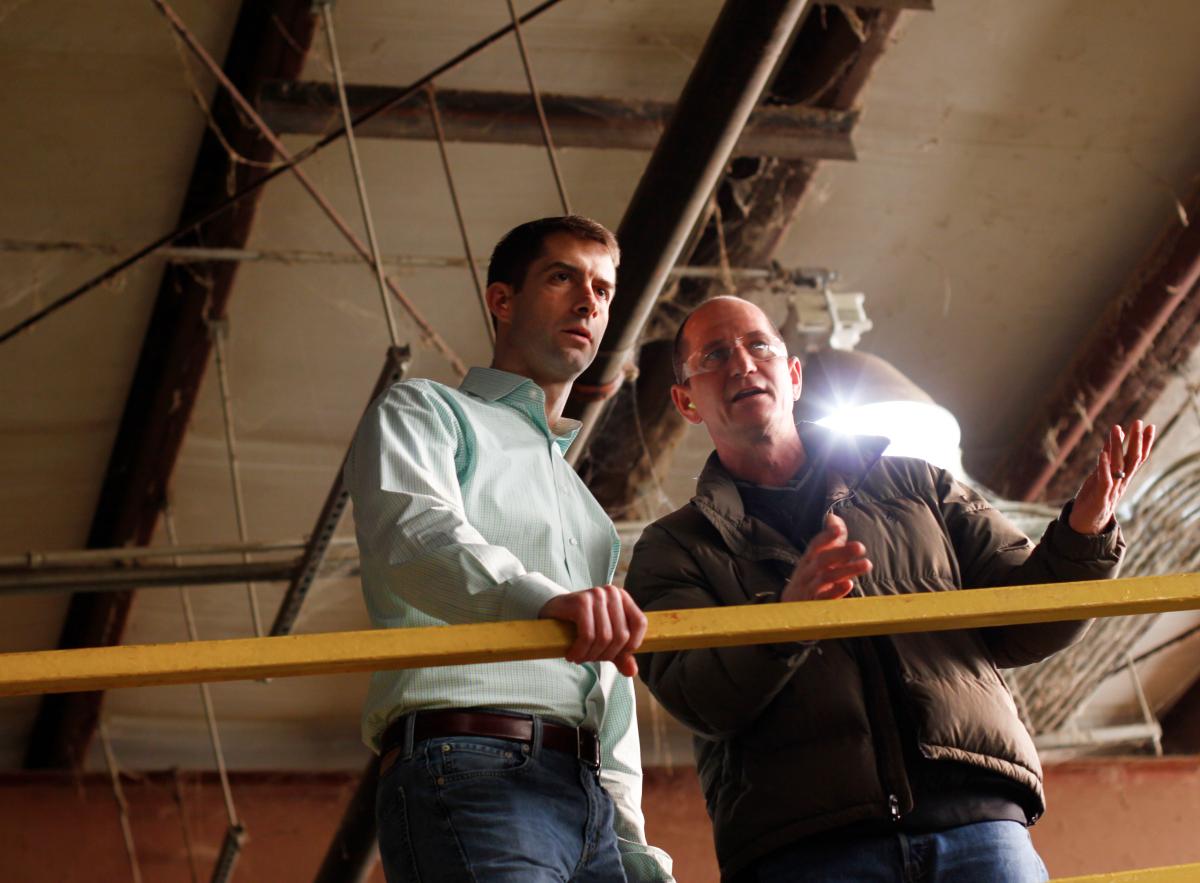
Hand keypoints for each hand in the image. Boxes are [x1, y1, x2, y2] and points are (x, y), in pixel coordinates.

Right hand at [539, 585, 647, 676]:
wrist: (552, 612)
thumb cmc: (581, 625)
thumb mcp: (604, 640)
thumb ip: (620, 655)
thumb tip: (632, 671)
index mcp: (623, 597)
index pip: (640, 623)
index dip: (631, 645)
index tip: (614, 655)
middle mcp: (611, 593)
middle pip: (621, 635)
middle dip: (605, 655)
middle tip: (590, 659)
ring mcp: (596, 595)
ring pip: (604, 637)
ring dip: (591, 655)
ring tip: (580, 657)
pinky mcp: (580, 602)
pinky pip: (588, 635)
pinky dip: (580, 651)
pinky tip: (572, 655)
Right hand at [781, 513, 871, 602]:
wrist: (789, 606)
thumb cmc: (810, 577)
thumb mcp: (816, 558)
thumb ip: (829, 540)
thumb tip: (833, 517)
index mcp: (809, 559)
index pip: (815, 545)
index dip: (826, 537)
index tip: (838, 530)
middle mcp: (807, 572)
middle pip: (822, 560)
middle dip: (841, 552)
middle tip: (860, 546)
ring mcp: (810, 588)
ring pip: (826, 578)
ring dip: (846, 570)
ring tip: (867, 564)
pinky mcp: (814, 605)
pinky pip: (823, 599)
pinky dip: (836, 591)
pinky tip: (849, 584)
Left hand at [1069, 419, 1155, 534]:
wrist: (1087, 524)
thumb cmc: (1094, 498)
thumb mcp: (1101, 475)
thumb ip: (1107, 459)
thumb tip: (1112, 440)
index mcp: (1123, 477)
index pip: (1138, 457)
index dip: (1145, 442)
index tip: (1150, 426)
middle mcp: (1122, 482)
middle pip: (1133, 459)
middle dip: (1137, 440)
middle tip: (1139, 422)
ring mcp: (1112, 489)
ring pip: (1119, 466)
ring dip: (1117, 447)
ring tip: (1117, 428)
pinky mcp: (1101, 497)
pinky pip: (1104, 480)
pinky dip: (1104, 466)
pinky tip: (1102, 453)